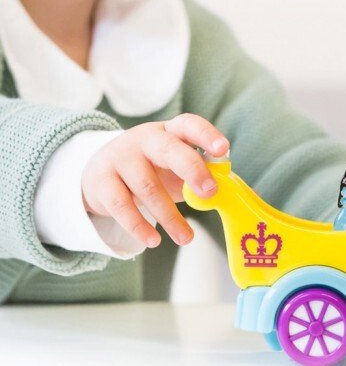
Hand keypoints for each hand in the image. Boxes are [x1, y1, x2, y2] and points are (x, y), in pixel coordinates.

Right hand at [81, 113, 229, 247]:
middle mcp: (144, 139)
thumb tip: (226, 188)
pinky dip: (139, 226)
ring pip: (148, 187)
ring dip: (170, 216)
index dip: (206, 135)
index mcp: (169, 131)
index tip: (223, 149)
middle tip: (210, 192)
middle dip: (192, 169)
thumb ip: (199, 171)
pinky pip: (121, 205)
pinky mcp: (101, 181)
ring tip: (186, 238)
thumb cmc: (152, 169)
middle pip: (168, 150)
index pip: (189, 125)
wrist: (100, 174)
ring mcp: (120, 157)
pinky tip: (153, 241)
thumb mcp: (174, 164)